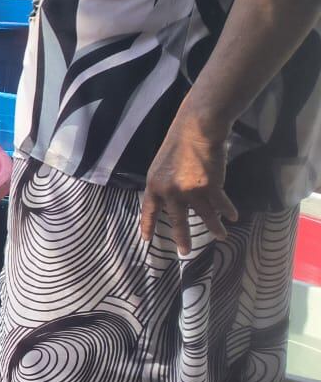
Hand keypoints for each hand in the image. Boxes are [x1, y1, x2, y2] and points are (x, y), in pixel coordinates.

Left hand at [140, 114, 238, 254]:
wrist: (196, 129)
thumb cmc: (179, 143)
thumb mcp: (162, 164)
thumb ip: (165, 183)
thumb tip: (170, 198)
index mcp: (154, 184)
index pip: (148, 209)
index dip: (148, 224)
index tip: (147, 240)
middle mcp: (169, 191)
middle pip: (177, 220)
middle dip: (182, 238)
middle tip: (185, 252)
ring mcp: (189, 191)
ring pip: (204, 216)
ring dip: (214, 227)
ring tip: (221, 237)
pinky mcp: (209, 188)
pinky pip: (220, 205)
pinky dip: (228, 211)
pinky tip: (233, 217)